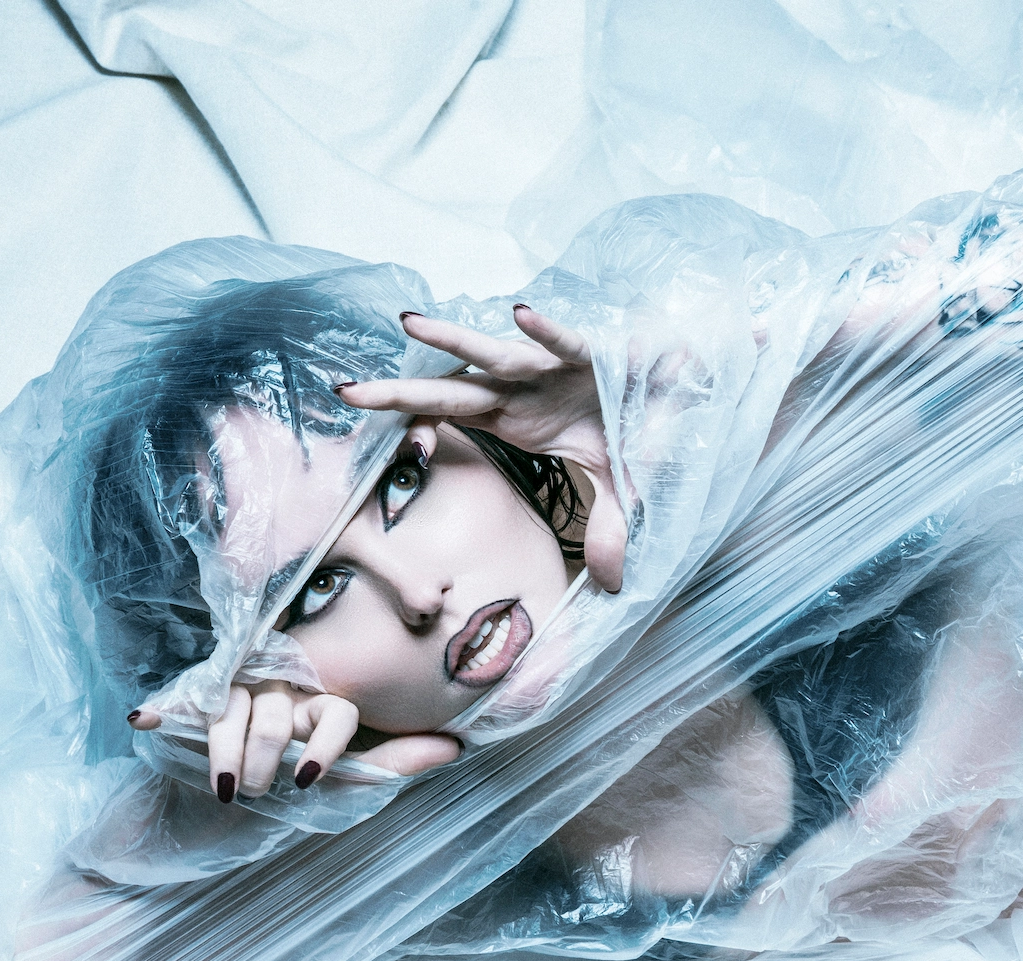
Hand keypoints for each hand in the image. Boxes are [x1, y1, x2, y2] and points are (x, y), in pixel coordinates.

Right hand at [129, 685, 460, 800]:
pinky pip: (192, 706)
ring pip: (241, 711)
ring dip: (230, 754)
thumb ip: (396, 764)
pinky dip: (168, 712)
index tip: (307, 781)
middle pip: (283, 714)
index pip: (337, 715)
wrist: (209, 825)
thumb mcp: (345, 787)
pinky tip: (143, 720)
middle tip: (262, 792)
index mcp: (324, 707)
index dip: (325, 749)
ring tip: (228, 789)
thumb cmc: (287, 804)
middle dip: (269, 759)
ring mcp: (238, 696)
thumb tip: (457, 746)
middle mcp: (284, 694)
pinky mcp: (193, 705)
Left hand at [336, 307, 627, 592]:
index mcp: (517, 418)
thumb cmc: (637, 425)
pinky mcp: (590, 354)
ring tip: (408, 324)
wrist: (679, 385)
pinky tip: (519, 313)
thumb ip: (608, 529)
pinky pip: (564, 342)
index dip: (414, 427)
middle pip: (450, 392)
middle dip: (398, 392)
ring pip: (493, 355)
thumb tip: (610, 584)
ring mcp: (551, 369)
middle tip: (343, 391)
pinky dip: (544, 330)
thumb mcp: (620, 488)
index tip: (374, 442)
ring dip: (452, 340)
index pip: (451, 420)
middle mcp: (523, 390)